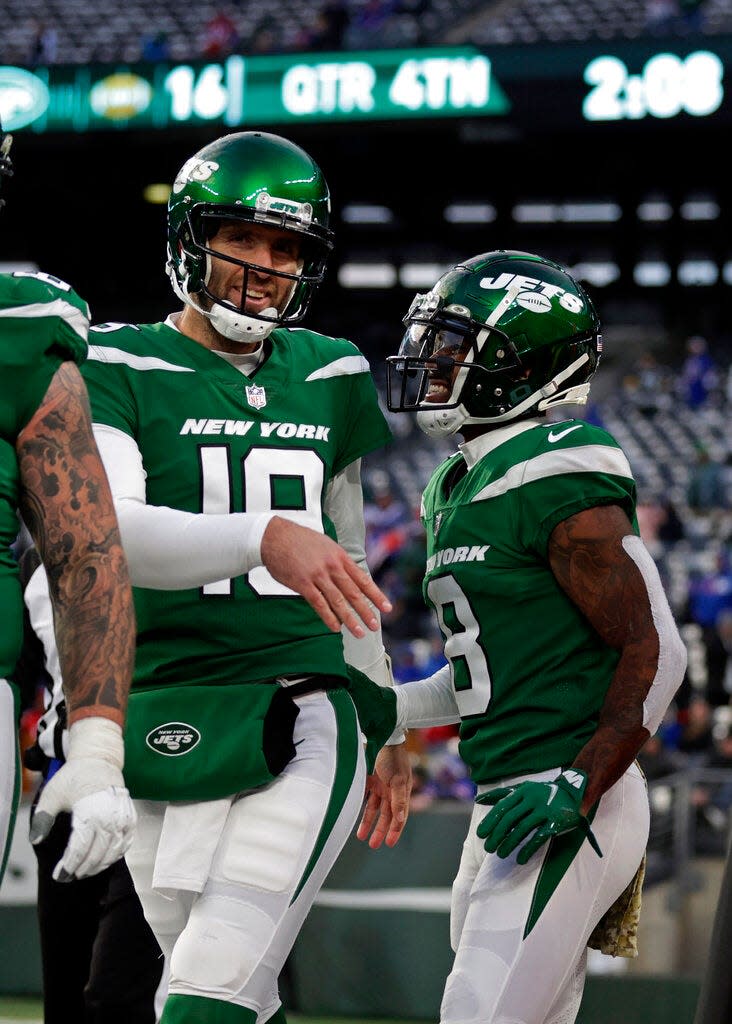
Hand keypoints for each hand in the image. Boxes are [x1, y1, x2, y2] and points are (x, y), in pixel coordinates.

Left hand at [29, 718, 136, 880]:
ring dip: (99, 865)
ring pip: (113, 853)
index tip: (59, 874)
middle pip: (97, 855)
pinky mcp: (131, 817)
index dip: (69, 866)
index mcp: (90, 812)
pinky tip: (104, 859)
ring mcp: (123, 818)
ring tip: (85, 870)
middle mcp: (110, 817)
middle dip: (83, 869)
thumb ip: (43, 819)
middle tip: (71, 876)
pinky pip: (125, 844)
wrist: (99, 760)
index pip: (80, 849)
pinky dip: (115, 855)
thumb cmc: (75, 776)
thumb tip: (36, 839)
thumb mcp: (53, 794)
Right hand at [261, 516, 391, 637]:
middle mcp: (332, 567)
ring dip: (350, 619)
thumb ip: (337, 560)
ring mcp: (318, 575)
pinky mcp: (303, 584)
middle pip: (353, 593)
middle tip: (375, 626)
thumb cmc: (299, 540)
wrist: (274, 536)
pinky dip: (328, 617)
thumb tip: (348, 574)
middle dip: (366, 611)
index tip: (387, 608)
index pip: (362, 579)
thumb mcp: (325, 545)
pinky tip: (335, 628)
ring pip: (338, 601)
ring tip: (359, 632)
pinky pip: (318, 604)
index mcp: (340, 557)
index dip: (376, 595)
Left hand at [357, 743, 411, 848]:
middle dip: (380, 830)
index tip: (389, 844)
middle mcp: (391, 791)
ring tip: (361, 836)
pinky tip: (354, 815)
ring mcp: (381, 785)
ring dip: (368, 821)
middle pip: (386, 815)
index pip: (399, 816)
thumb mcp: (398, 780)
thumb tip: (401, 820)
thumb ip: (399, 800)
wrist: (383, 737)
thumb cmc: (393, 758)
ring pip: (374, 808)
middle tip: (373, 844)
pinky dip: (362, 805)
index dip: (395, 831)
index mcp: (401, 792)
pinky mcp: (371, 779)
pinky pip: (366, 796)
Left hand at [475, 768, 601, 864]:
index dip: (490, 821)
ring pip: (522, 829)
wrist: (572, 793)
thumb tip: (478, 800)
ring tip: (500, 854)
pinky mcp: (555, 822)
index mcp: (523, 791)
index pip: (502, 807)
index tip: (481, 834)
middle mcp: (532, 799)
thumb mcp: (522, 789)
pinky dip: (528, 849)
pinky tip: (520, 859)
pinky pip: (539, 837)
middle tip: (488, 848)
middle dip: (497, 835)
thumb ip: (501, 794)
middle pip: (510, 819)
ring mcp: (544, 810)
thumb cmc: (542, 793)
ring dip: (509, 844)